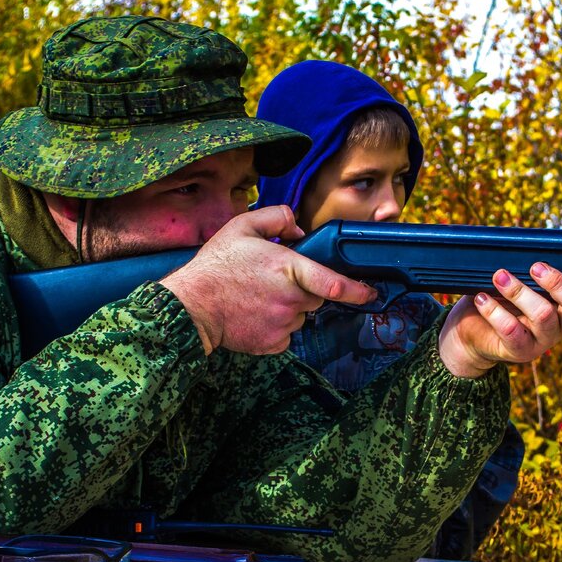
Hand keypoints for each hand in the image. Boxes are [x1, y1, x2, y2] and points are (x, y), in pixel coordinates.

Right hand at [160, 206, 376, 353]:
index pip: (334, 284)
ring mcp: (283, 324)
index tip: (370, 292)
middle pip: (316, 297)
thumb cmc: (215, 266)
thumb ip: (277, 217)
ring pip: (301, 316)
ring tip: (258, 297)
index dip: (358, 290)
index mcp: (288, 269)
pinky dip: (277, 326)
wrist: (190, 306)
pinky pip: (287, 334)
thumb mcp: (242, 226)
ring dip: (289, 308)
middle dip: (304, 289)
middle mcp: (290, 299)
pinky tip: (255, 315)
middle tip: (274, 281)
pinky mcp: (274, 343)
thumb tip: (299, 229)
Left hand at [438, 262, 561, 377]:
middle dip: (560, 283)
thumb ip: (535, 268)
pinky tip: (482, 298)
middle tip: (537, 267)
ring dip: (520, 290)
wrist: (471, 332)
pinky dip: (495, 310)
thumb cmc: (500, 298)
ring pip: (544, 315)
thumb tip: (535, 244)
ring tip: (499, 276)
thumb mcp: (521, 280)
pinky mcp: (520, 351)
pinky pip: (512, 330)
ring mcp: (543, 340)